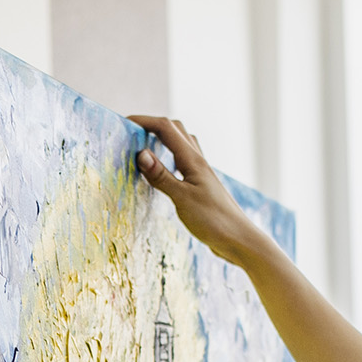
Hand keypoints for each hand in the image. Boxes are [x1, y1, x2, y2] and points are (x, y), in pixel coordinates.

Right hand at [128, 115, 268, 267]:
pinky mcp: (201, 185)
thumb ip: (161, 176)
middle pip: (175, 129)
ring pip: (181, 144)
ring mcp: (200, 172)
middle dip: (152, 125)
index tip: (123, 123)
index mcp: (192, 160)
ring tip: (144, 146)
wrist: (239, 240)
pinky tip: (164, 170)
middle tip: (133, 133)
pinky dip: (170, 156)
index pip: (165, 128)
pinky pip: (183, 160)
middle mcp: (198, 161)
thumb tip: (140, 154)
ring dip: (163, 138)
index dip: (143, 121)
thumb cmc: (213, 220)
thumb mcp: (182, 198)